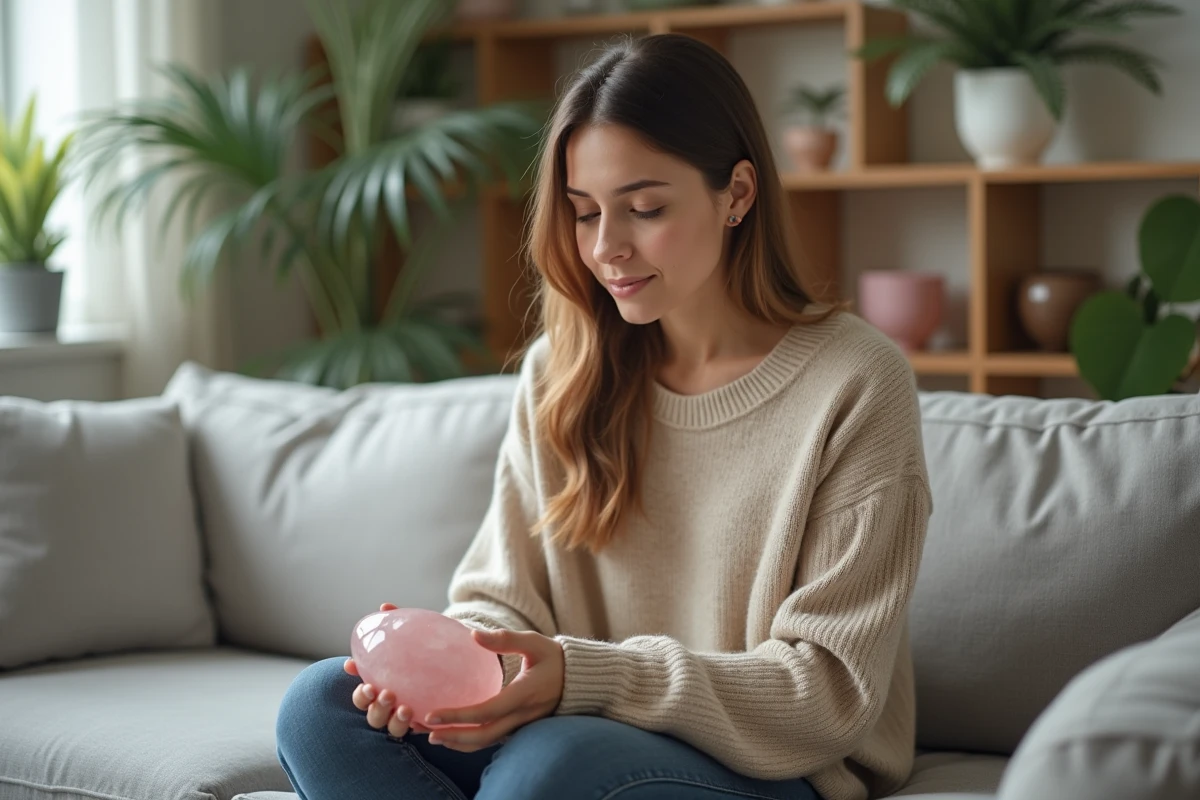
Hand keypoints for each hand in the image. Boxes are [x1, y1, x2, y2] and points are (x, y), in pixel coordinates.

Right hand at [345, 603, 432, 737]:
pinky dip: (419, 727)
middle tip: (386, 693)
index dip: (356, 688)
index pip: (363, 695)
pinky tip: (425, 720)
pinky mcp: (430, 724)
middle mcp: (393, 708)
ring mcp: (410, 718)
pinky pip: (421, 731)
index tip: (355, 673)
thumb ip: (399, 624)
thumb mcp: (416, 636)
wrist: (462, 664)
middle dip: (375, 707)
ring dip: (395, 720)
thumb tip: (385, 607)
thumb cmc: (429, 650)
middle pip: (373, 717)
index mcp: (383, 689)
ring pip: (393, 728)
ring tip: (405, 708)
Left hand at [422, 628, 564, 752]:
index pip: (487, 711)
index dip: (458, 716)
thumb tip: (473, 634)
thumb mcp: (534, 642)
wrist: (579, 680)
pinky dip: (471, 741)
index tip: (432, 714)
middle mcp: (522, 715)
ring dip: (460, 743)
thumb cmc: (554, 657)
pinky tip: (454, 734)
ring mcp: (522, 724)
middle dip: (454, 736)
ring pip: (487, 742)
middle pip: (484, 735)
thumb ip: (505, 639)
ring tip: (434, 737)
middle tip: (428, 732)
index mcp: (523, 694)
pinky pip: (493, 739)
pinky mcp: (520, 726)